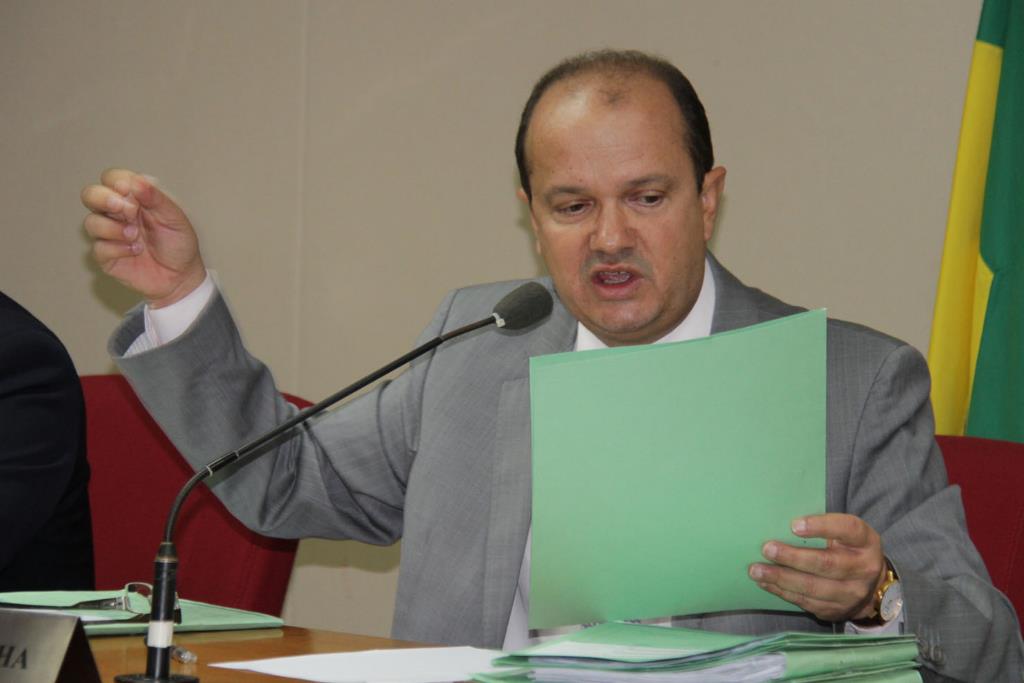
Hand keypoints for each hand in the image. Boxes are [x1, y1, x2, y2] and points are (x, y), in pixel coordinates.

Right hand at [81, 169, 205, 307]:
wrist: (181, 276)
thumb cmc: (179, 243)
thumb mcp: (175, 218)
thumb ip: (157, 198)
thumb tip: (137, 181)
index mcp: (134, 198)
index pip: (112, 178)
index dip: (117, 182)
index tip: (133, 195)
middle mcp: (117, 213)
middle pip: (90, 195)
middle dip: (104, 199)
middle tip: (128, 211)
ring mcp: (109, 234)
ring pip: (91, 222)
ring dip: (113, 228)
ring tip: (135, 236)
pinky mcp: (106, 255)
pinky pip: (98, 248)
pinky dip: (117, 249)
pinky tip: (135, 251)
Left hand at [748, 513, 885, 621]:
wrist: (870, 586)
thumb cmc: (848, 549)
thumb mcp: (845, 534)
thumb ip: (824, 526)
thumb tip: (782, 522)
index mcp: (865, 541)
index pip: (848, 529)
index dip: (821, 527)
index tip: (794, 525)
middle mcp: (863, 568)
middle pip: (826, 564)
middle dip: (793, 557)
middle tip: (767, 549)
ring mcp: (852, 593)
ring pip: (813, 587)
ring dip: (781, 578)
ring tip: (756, 570)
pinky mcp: (836, 610)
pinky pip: (806, 601)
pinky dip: (782, 591)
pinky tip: (765, 582)